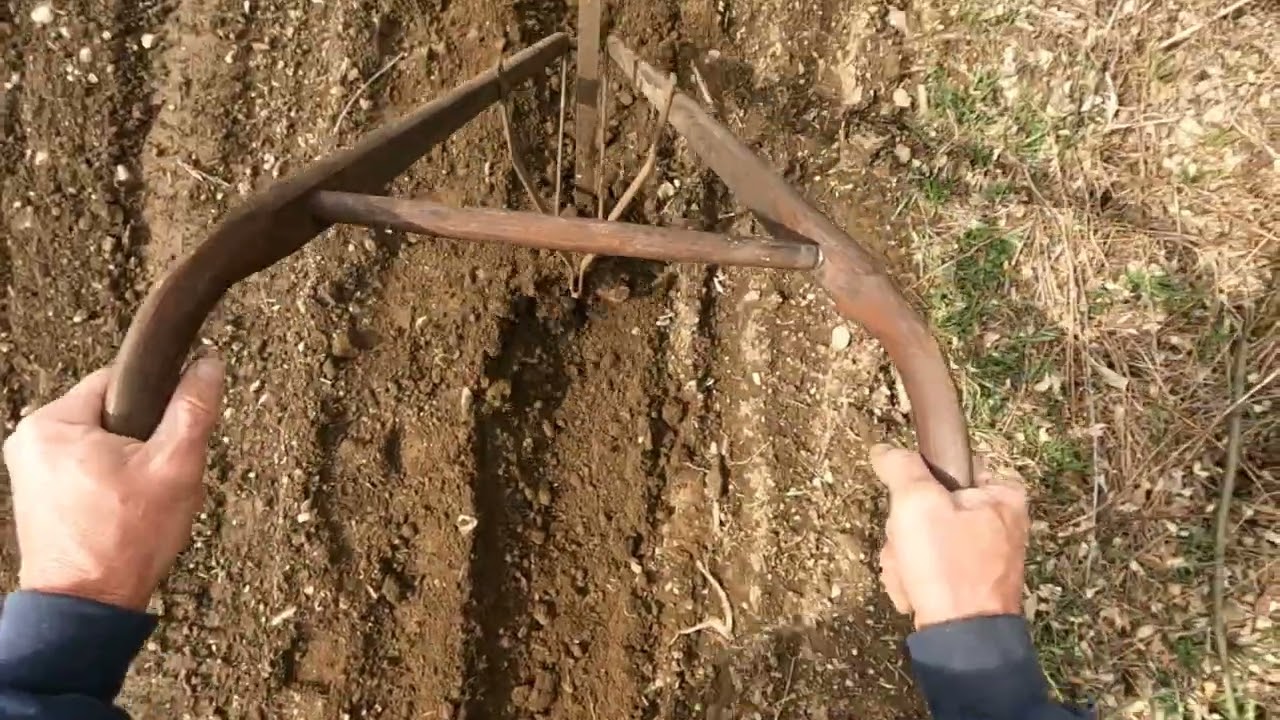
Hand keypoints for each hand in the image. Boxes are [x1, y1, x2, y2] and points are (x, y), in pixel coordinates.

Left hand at [2, 358, 224, 610]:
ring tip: (143, 497)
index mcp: (53, 422)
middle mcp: (31, 438)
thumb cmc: (125, 541)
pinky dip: (111, 480)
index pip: (120, 380)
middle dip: (145, 439)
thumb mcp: (176, 466)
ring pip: (102, 442)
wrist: (89, 605)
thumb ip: (193, 409)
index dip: (158, 403)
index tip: (171, 436)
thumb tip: (208, 363)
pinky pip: (86, 466)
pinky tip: (126, 508)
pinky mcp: (37, 492)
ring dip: (130, 462)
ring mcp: (30, 468)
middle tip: (159, 477)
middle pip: (111, 413)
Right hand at [872, 444, 1028, 628]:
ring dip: (904, 557)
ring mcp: (986, 556)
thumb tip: (884, 450)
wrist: (961, 638)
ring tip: (911, 575)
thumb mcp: (917, 503)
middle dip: (906, 531)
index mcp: (1003, 495)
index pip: (950, 466)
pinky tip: (914, 592)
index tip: (910, 503)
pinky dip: (915, 578)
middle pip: (930, 505)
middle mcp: (1001, 523)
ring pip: (923, 537)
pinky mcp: (970, 583)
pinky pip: (930, 566)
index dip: (920, 482)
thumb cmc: (948, 564)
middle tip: (908, 547)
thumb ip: (901, 468)